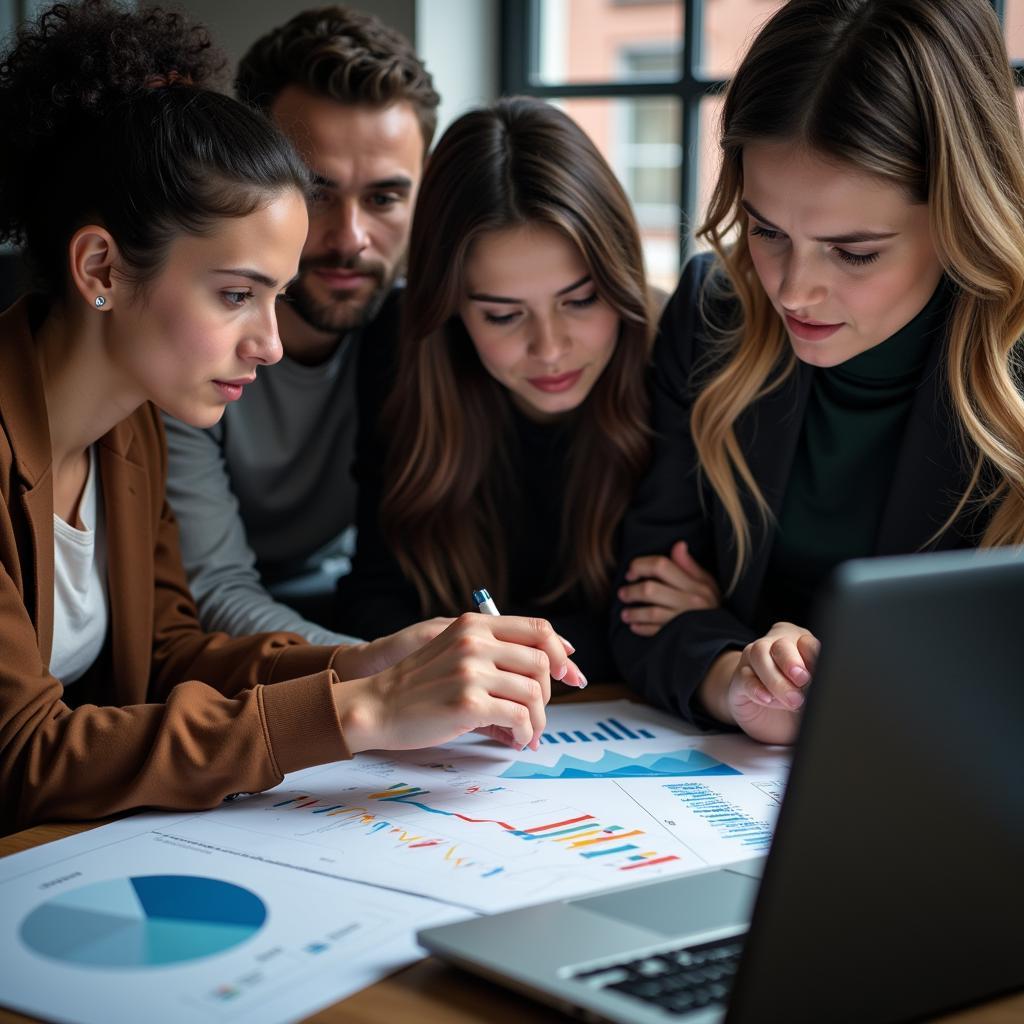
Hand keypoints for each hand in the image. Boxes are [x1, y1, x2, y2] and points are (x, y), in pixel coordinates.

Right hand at [332, 614, 582, 753]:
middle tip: (535, 716)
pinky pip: (519, 717)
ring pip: (534, 693)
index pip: (538, 628)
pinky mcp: (468, 703)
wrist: (377, 706)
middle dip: (548, 694)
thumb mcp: (454, 650)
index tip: (568, 674)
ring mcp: (471, 671)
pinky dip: (525, 733)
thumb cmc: (418, 685)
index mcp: (474, 625)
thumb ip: (493, 651)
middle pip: (542, 662)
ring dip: (537, 720)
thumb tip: (551, 667)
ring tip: (527, 733)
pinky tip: (516, 740)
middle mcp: (475, 642)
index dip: (561, 652)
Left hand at [618, 541, 719, 635]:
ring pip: (651, 612)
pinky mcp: (679, 636)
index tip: (631, 573)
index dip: (640, 565)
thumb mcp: (705, 582)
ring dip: (633, 612)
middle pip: (650, 589)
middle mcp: (689, 600)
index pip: (661, 566)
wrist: (723, 634)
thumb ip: (689, 565)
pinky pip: (655, 632)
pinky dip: (641, 628)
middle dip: (631, 591)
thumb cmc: (710, 604)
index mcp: (694, 584)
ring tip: (625, 613)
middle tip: (623, 594)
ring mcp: (683, 619)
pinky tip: (634, 626)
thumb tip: (678, 544)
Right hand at [699, 622, 819, 744]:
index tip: (819, 672)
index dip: (812, 655)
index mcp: (798, 643)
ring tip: (791, 700)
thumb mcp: (811, 694)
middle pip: (779, 644)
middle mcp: (774, 646)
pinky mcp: (738, 679)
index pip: (806, 642)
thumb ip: (815, 686)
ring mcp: (752, 661)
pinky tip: (767, 699)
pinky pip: (744, 677)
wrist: (768, 719)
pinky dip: (756, 689)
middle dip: (791, 662)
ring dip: (775, 678)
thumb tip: (821, 689)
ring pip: (758, 654)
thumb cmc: (795, 700)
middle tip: (803, 681)